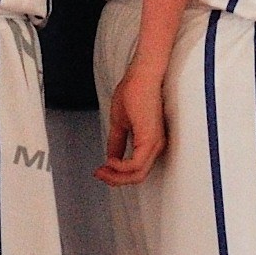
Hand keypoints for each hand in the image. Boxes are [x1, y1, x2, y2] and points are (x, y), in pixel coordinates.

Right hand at [98, 59, 167, 184]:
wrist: (141, 75)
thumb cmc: (135, 91)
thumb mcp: (119, 123)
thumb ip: (117, 143)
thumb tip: (110, 157)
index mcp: (150, 142)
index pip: (136, 170)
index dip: (117, 175)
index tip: (100, 171)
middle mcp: (156, 145)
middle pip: (137, 177)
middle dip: (115, 180)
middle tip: (100, 174)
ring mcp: (155, 143)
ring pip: (137, 174)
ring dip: (116, 176)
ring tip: (102, 170)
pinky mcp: (150, 138)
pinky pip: (135, 164)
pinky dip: (120, 167)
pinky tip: (110, 161)